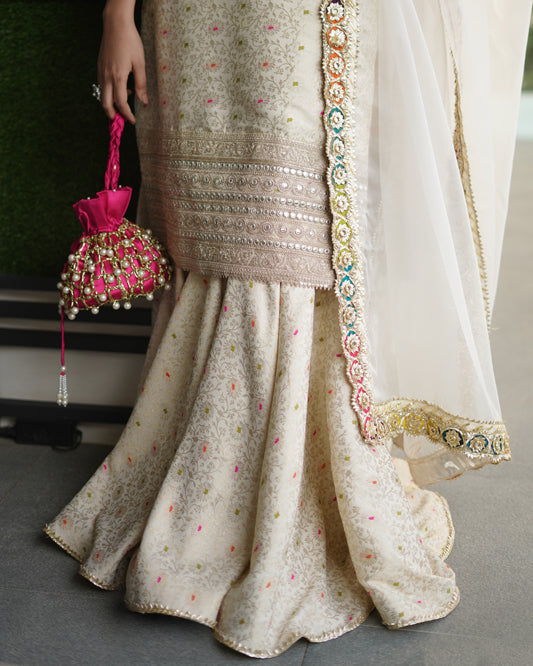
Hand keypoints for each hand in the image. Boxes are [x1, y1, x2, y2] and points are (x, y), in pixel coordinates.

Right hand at [97, 2, 147, 123]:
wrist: (115, 24)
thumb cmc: (130, 42)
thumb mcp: (140, 64)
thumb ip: (141, 84)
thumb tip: (144, 101)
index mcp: (118, 77)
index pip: (121, 103)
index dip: (127, 114)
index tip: (132, 121)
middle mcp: (107, 76)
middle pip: (106, 103)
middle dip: (112, 115)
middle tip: (121, 121)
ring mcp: (101, 71)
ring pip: (103, 95)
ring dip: (112, 103)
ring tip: (125, 103)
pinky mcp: (99, 67)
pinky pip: (102, 85)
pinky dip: (110, 92)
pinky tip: (121, 88)